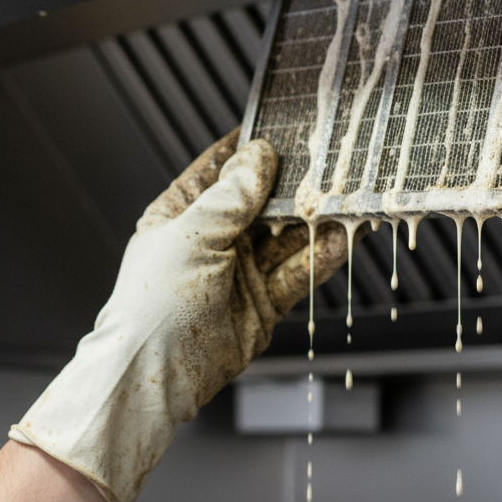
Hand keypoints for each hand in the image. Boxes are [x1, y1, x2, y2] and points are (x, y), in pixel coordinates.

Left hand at [10, 129, 348, 501]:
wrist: (155, 377)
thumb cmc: (154, 306)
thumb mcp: (193, 235)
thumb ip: (234, 196)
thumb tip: (260, 155)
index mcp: (183, 213)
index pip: (221, 168)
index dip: (251, 147)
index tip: (283, 124)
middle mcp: (214, 238)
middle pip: (263, 201)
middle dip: (295, 183)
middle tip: (330, 162)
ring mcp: (241, 270)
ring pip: (288, 235)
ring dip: (316, 218)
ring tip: (346, 197)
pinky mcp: (264, 301)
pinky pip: (299, 271)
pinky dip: (322, 255)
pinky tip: (342, 237)